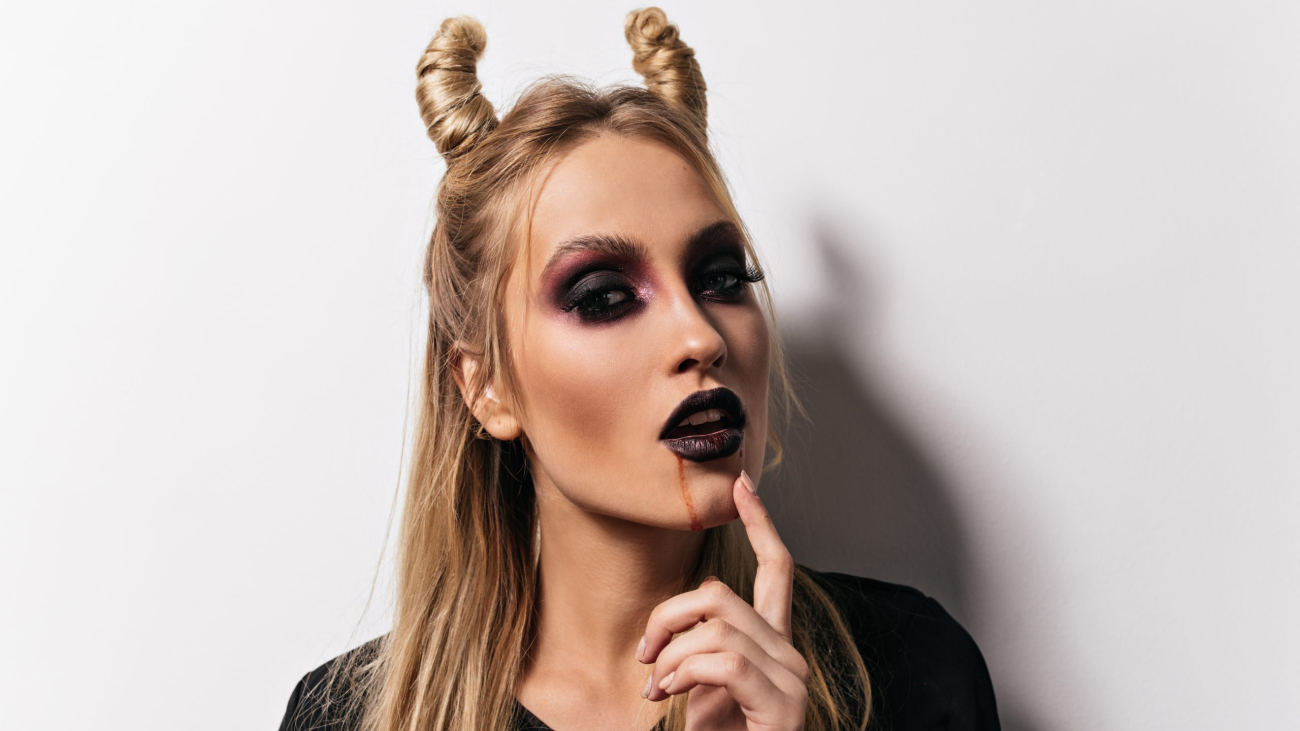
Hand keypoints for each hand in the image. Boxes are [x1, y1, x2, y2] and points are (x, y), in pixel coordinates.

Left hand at [637, 470, 808, 730]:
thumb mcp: (698, 694)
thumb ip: (694, 656)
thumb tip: (663, 639)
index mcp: (773, 645)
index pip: (776, 570)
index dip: (761, 524)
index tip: (741, 485)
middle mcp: (790, 654)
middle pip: (721, 595)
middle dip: (668, 617)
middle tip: (645, 658)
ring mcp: (791, 679)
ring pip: (716, 626)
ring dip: (671, 655)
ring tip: (658, 689)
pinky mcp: (782, 704)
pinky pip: (724, 661)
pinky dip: (685, 674)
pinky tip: (670, 696)